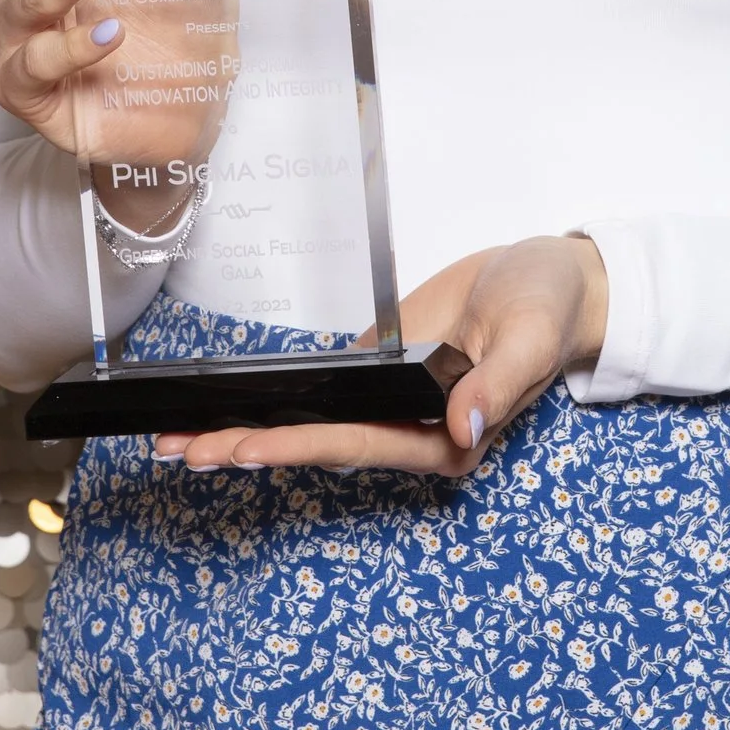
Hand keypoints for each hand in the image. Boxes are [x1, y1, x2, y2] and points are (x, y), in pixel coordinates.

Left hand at [160, 233, 611, 480]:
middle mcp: (410, 432)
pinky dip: (270, 399)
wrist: (551, 278)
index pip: (355, 444)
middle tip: (178, 450)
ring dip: (244, 429)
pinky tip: (224, 406)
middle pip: (316, 444)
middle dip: (246, 447)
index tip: (240, 449)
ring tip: (178, 440)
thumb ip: (498, 385)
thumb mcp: (530, 336)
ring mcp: (388, 404)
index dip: (295, 447)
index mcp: (446, 439)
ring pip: (307, 424)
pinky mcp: (377, 374)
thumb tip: (462, 427)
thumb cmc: (549, 307)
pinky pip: (317, 393)